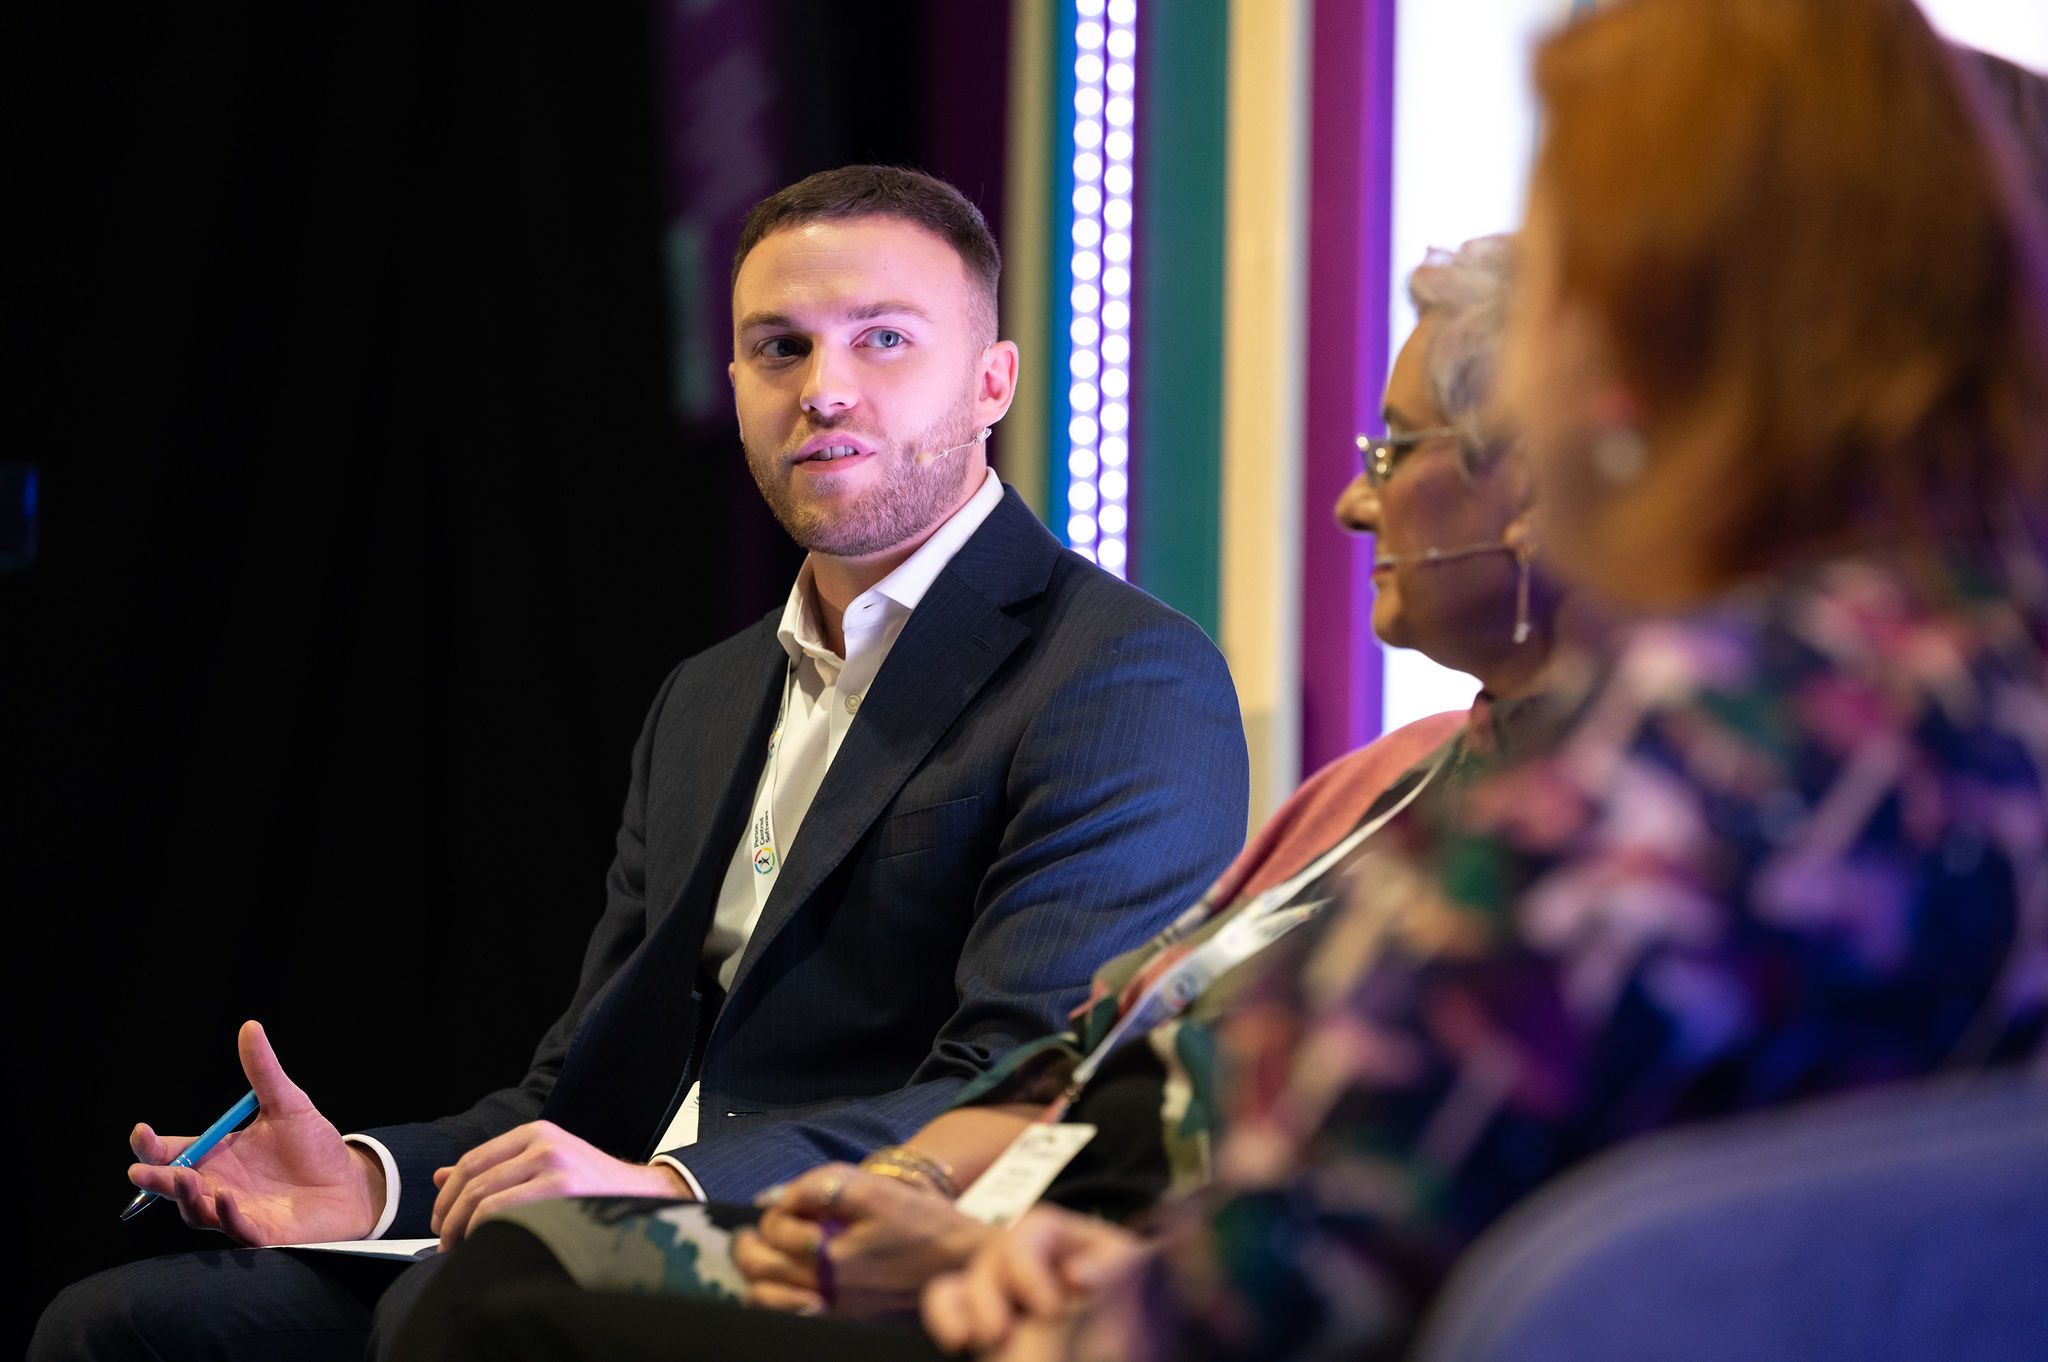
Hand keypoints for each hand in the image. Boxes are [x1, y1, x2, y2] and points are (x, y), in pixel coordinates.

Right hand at [126, 1020, 383, 1244]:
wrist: (351, 1182)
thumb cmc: (314, 1146)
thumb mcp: (288, 1104)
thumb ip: (264, 1071)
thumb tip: (250, 1026)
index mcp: (219, 1156)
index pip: (174, 1153)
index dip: (153, 1147)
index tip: (141, 1132)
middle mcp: (220, 1185)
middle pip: (175, 1186)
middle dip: (157, 1178)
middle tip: (141, 1169)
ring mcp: (237, 1211)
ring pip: (197, 1212)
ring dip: (187, 1198)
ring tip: (183, 1179)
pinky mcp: (262, 1233)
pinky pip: (237, 1229)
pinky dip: (228, 1216)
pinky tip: (225, 1198)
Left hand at [429, 1121, 689, 1250]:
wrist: (645, 1198)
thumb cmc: (591, 1188)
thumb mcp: (543, 1164)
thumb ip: (495, 1168)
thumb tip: (439, 1177)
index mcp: (536, 1133)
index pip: (472, 1161)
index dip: (447, 1196)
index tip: (439, 1222)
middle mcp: (543, 1144)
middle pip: (474, 1182)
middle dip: (449, 1217)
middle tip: (444, 1244)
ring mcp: (553, 1167)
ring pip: (484, 1200)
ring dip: (461, 1230)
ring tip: (459, 1251)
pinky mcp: (562, 1193)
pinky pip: (504, 1214)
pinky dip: (484, 1233)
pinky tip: (484, 1247)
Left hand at [735, 1164, 996, 1319]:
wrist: (962, 1263)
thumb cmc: (923, 1223)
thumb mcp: (877, 1190)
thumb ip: (822, 1186)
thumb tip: (773, 1197)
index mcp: (831, 1258)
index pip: (774, 1232)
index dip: (775, 1211)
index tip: (789, 1203)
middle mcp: (826, 1292)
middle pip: (758, 1271)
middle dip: (750, 1245)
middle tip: (753, 1231)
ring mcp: (833, 1311)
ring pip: (766, 1301)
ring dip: (757, 1276)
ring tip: (765, 1257)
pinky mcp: (843, 1319)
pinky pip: (790, 1316)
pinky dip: (775, 1299)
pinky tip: (785, 1283)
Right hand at [920, 1206, 1143, 1355]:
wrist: (1131, 1338)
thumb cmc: (1143, 1303)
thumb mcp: (1139, 1279)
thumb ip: (1113, 1272)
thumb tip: (1076, 1277)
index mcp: (1074, 1241)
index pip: (1035, 1229)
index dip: (1028, 1266)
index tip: (1049, 1310)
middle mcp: (1035, 1260)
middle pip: (995, 1253)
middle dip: (994, 1290)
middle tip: (1006, 1332)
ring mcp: (1008, 1292)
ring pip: (964, 1278)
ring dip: (968, 1307)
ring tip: (988, 1339)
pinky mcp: (989, 1324)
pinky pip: (950, 1304)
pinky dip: (947, 1317)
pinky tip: (958, 1342)